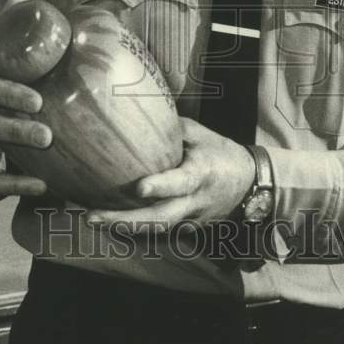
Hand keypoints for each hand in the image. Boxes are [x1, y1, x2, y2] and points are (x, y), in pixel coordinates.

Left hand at [85, 117, 255, 230]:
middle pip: (160, 218)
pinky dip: (134, 229)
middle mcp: (194, 201)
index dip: (160, 186)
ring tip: (92, 219)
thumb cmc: (223, 154)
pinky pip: (158, 231)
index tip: (139, 187)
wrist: (251, 186)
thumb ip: (172, 129)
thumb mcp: (202, 135)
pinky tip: (109, 222)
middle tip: (94, 216)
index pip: (180, 183)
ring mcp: (190, 219)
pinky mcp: (186, 228)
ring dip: (124, 228)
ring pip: (156, 230)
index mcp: (200, 174)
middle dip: (125, 220)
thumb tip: (139, 112)